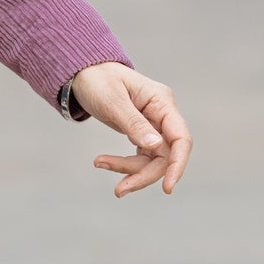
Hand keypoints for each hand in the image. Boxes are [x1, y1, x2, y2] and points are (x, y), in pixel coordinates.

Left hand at [66, 62, 192, 198]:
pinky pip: (140, 157)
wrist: (83, 73)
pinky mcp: (141, 133)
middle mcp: (162, 115)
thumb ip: (134, 124)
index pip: (180, 138)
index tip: (167, 188)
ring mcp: (153, 125)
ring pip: (152, 160)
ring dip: (129, 170)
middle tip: (119, 190)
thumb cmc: (98, 80)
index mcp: (162, 102)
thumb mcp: (112, 101)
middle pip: (165, 155)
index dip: (177, 165)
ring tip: (100, 163)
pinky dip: (123, 164)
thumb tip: (155, 146)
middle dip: (143, 174)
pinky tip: (102, 162)